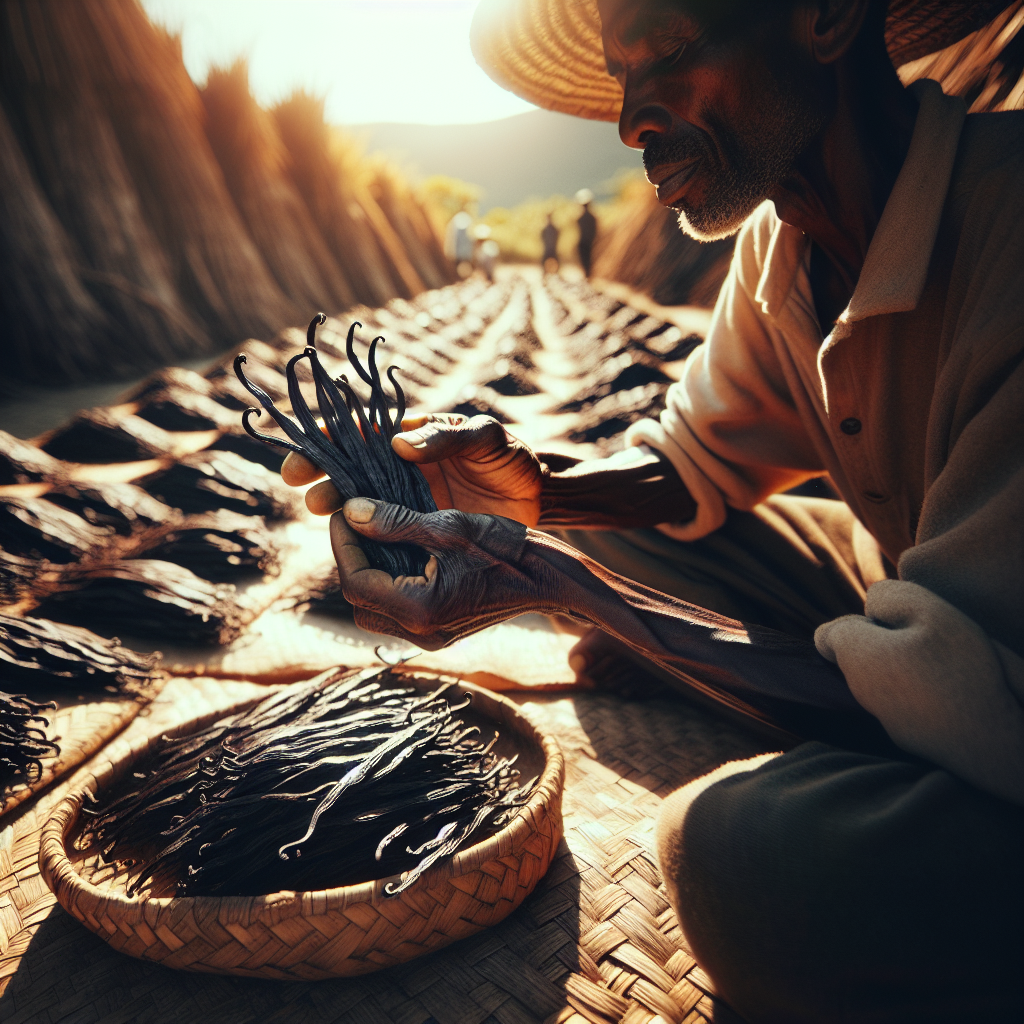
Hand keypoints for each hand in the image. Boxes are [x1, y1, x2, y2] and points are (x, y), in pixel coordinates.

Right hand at [282, 414, 543, 526]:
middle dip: (324, 484)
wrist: (544, 497)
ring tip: (332, 523)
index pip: (356, 436)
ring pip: (363, 511)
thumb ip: (446, 437)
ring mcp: (408, 505)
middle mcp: (400, 472)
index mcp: (410, 439)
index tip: (302, 463)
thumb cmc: (514, 457)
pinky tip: (361, 554)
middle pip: (349, 475)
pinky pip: (388, 541)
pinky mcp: (421, 535)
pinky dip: (372, 546)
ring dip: (343, 517)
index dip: (324, 446)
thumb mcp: (486, 438)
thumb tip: (398, 442)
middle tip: (314, 498)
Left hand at [331, 497, 553, 648]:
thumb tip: (350, 511)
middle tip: (355, 523)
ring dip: (369, 572)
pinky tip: (399, 552)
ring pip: (375, 609)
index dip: (342, 545)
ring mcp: (431, 638)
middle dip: (351, 560)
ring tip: (375, 534)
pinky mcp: (440, 632)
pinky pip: (398, 611)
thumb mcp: (448, 526)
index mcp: (421, 609)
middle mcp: (422, 633)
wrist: (550, 577)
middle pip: (359, 601)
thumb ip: (395, 522)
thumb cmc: (507, 547)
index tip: (344, 511)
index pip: (355, 582)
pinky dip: (390, 582)